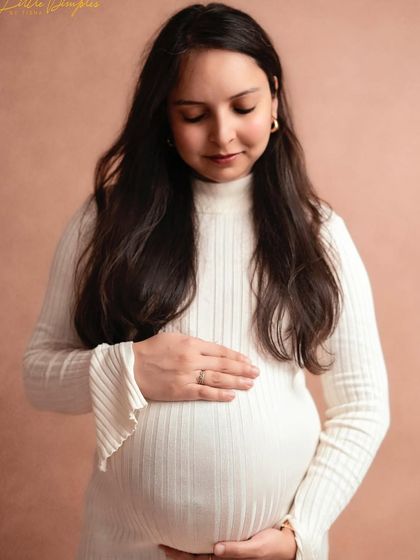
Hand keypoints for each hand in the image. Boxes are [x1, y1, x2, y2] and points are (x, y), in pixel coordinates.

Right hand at [132, 332, 259, 402]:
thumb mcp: (174, 339)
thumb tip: (213, 352)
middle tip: (256, 372)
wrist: (130, 367)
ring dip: (236, 382)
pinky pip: (204, 393)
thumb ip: (194, 344)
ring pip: (218, 379)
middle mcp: (192, 359)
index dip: (236, 356)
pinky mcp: (180, 391)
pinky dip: (219, 395)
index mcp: (191, 343)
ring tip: (250, 384)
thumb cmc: (151, 351)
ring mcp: (187, 376)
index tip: (248, 360)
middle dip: (242, 369)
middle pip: (224, 364)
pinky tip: (232, 396)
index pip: (220, 350)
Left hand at [158, 526, 296, 559]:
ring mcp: (229, 553)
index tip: (165, 546)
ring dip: (187, 550)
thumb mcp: (258, 548)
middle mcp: (226, 558)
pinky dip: (199, 544)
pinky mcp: (234, 545)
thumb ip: (238, 550)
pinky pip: (211, 547)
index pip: (199, 559)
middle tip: (162, 544)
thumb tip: (216, 549)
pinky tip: (193, 535)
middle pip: (197, 558)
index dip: (181, 555)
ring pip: (202, 554)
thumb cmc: (274, 545)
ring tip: (171, 542)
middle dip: (179, 553)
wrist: (289, 544)